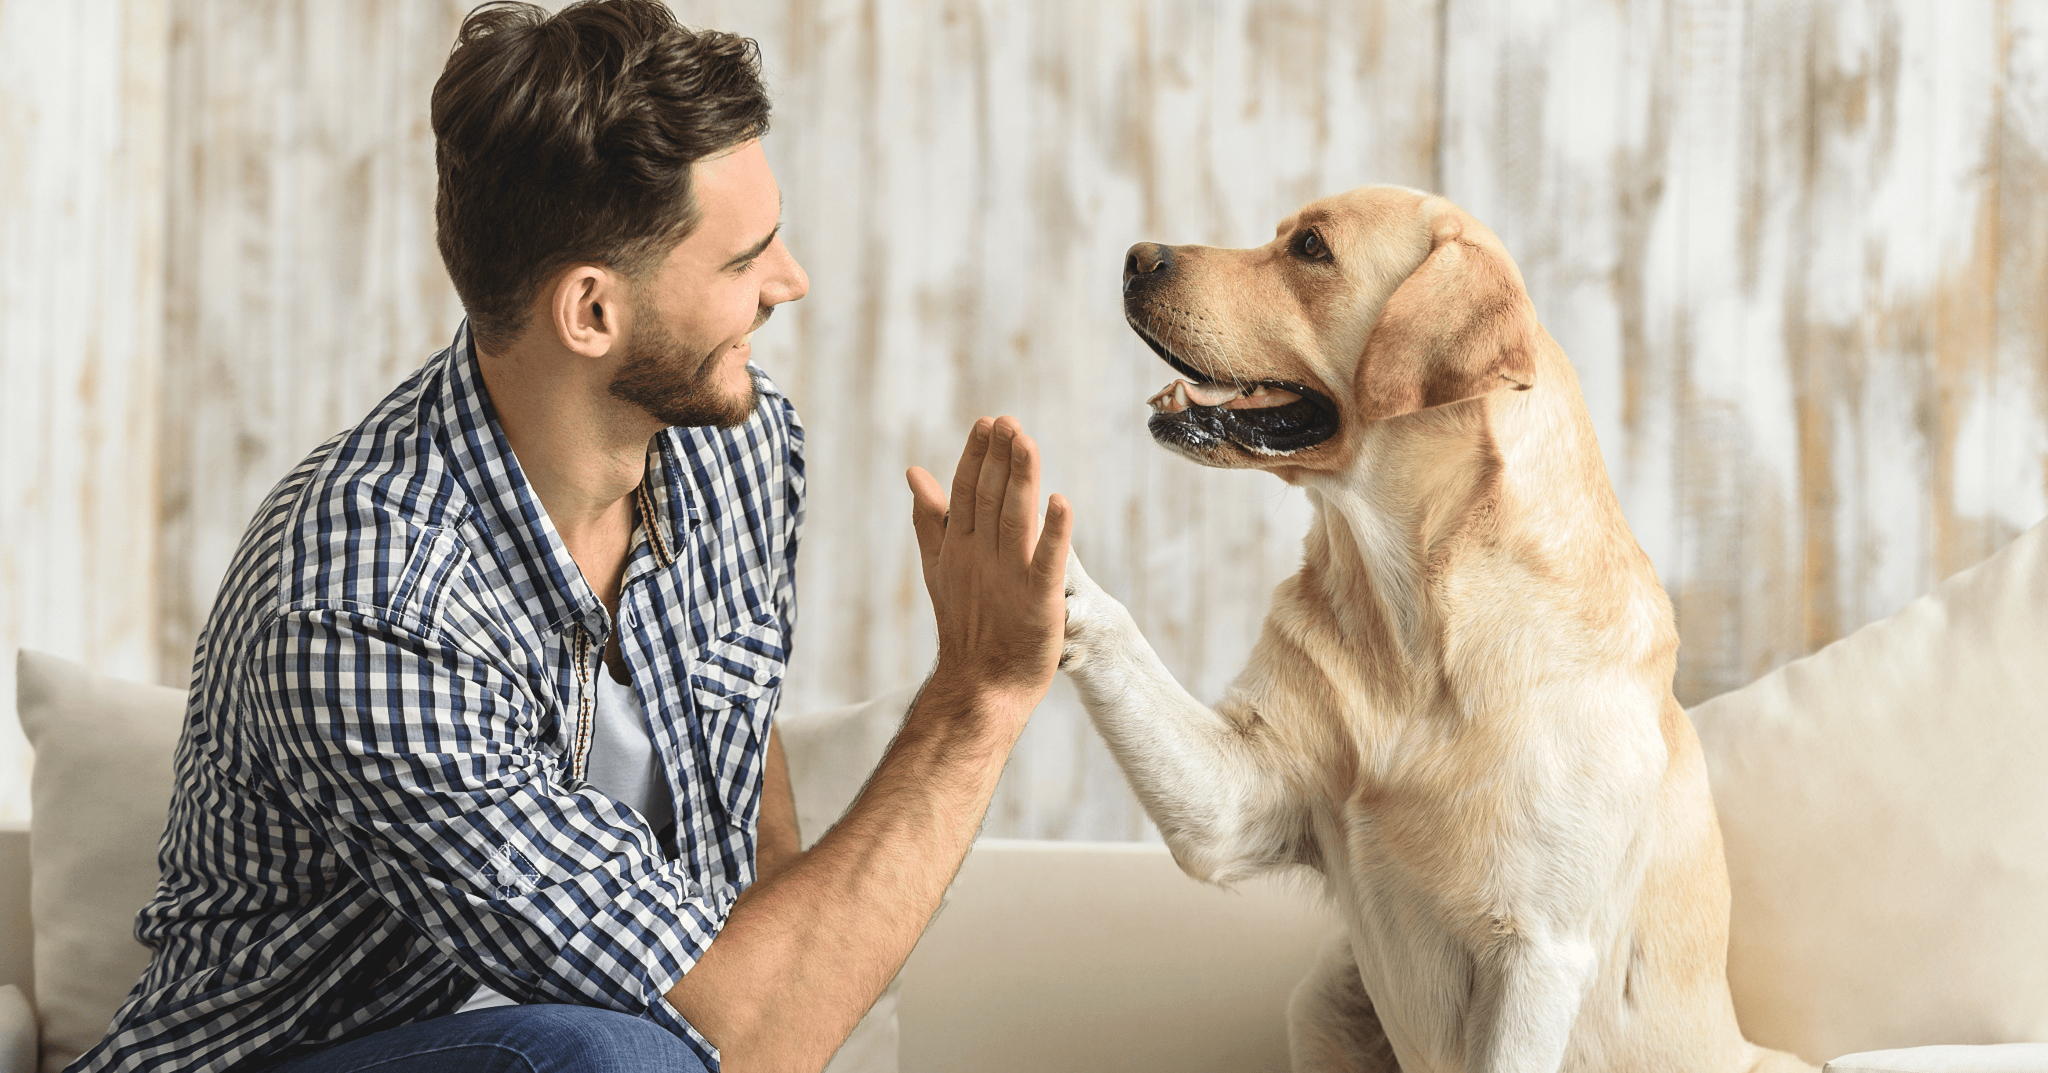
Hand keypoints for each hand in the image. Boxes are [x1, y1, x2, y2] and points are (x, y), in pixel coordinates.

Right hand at [907, 416, 1072, 714]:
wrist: (981, 686)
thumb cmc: (967, 625)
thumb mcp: (940, 567)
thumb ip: (930, 519)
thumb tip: (914, 471)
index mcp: (960, 547)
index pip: (966, 491)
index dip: (977, 456)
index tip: (988, 423)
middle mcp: (981, 557)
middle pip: (989, 498)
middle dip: (999, 458)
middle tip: (1008, 422)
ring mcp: (1009, 578)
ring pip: (1014, 519)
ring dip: (1021, 480)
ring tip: (1027, 443)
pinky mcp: (1038, 601)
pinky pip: (1047, 561)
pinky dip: (1054, 532)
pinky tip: (1061, 502)